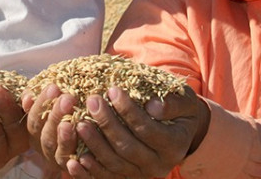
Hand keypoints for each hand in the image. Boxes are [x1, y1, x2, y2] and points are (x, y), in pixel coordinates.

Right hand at [23, 83, 83, 167]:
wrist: (85, 132)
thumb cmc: (65, 109)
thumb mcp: (50, 101)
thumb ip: (38, 97)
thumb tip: (27, 98)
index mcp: (36, 131)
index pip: (35, 118)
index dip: (42, 103)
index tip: (54, 87)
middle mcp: (45, 148)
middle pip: (47, 135)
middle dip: (56, 116)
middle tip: (68, 98)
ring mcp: (60, 160)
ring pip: (60, 152)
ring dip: (65, 138)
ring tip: (71, 123)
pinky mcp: (76, 169)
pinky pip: (75, 170)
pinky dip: (77, 166)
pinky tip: (84, 155)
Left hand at [67, 86, 209, 178]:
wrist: (180, 130)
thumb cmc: (180, 108)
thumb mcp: (185, 100)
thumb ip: (173, 103)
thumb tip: (152, 107)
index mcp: (175, 145)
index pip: (147, 129)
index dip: (128, 111)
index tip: (112, 90)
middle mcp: (159, 164)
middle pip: (128, 147)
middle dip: (107, 124)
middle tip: (91, 101)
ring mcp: (143, 174)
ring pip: (115, 163)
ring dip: (95, 144)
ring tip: (79, 123)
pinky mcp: (128, 178)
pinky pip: (107, 177)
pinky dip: (90, 170)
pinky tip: (75, 158)